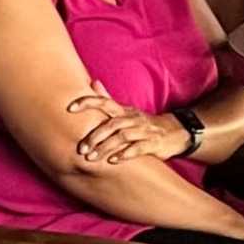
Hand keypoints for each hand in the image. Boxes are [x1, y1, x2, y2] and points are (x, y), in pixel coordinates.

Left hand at [68, 90, 196, 167]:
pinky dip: (125, 154)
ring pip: (123, 136)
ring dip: (106, 147)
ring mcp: (144, 130)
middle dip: (95, 136)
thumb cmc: (142, 123)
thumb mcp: (125, 111)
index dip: (87, 103)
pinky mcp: (154, 143)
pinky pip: (139, 148)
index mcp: (123, 111)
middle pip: (112, 123)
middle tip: (81, 149)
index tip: (69, 108)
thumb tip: (93, 82)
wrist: (173, 133)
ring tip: (92, 158)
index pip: (104, 102)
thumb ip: (108, 99)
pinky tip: (113, 161)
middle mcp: (133, 118)